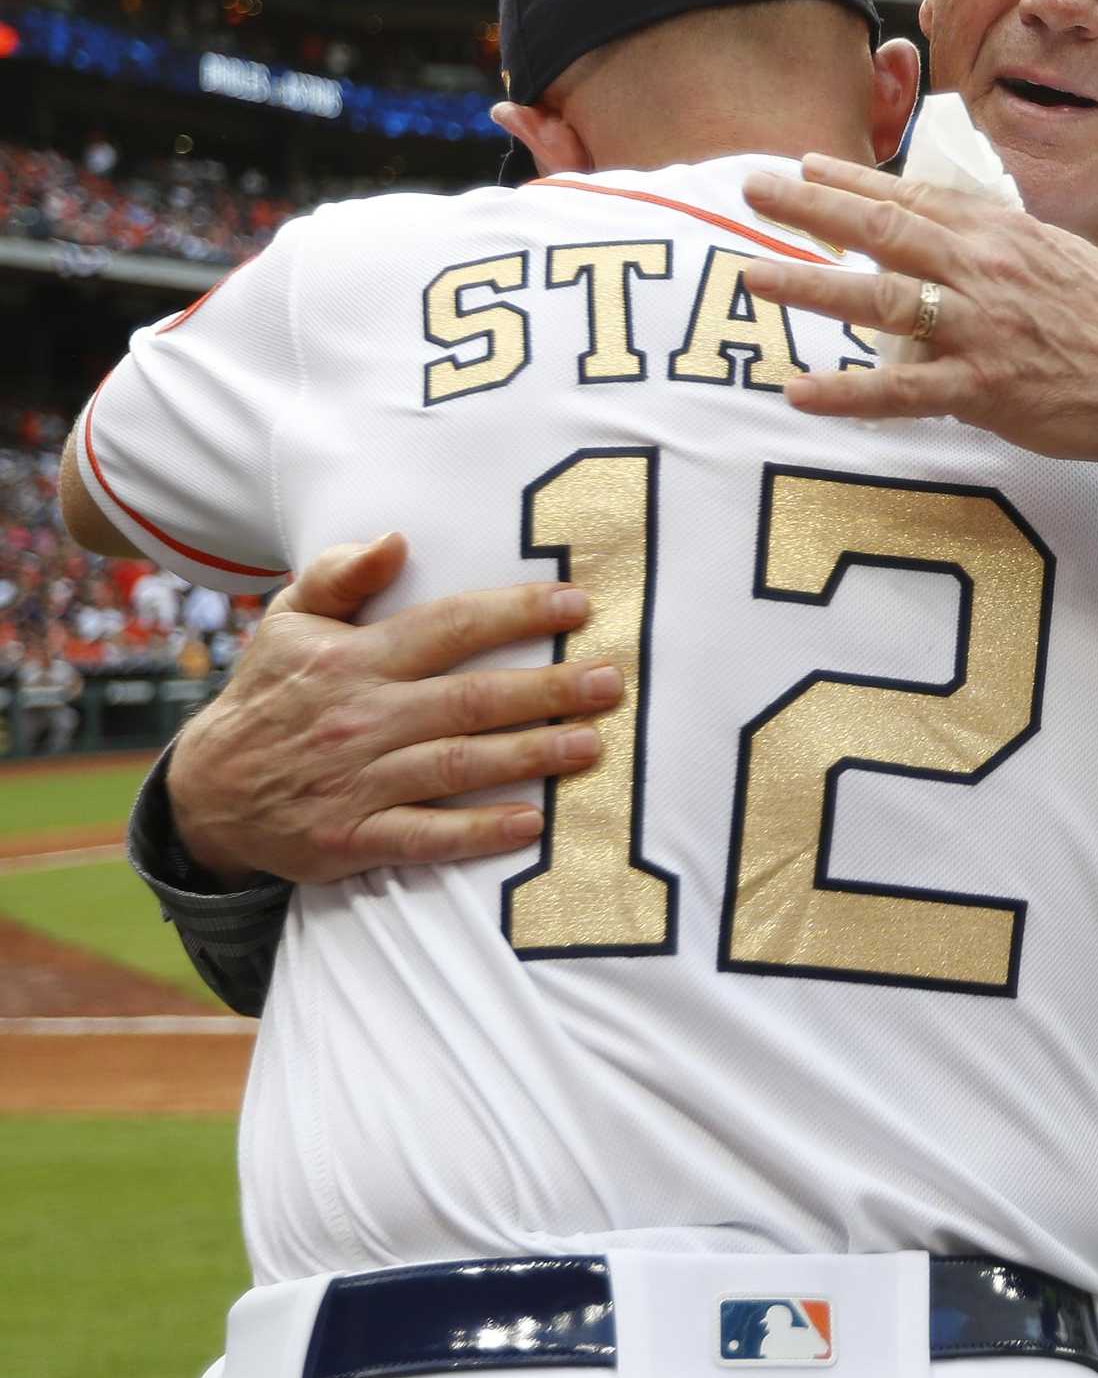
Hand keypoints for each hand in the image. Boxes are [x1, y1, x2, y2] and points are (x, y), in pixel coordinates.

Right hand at [170, 533, 621, 885]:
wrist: (208, 791)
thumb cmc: (271, 693)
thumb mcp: (287, 620)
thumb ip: (341, 574)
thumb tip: (397, 539)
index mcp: (354, 658)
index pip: (448, 627)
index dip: (515, 614)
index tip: (577, 605)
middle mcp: (362, 718)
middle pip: (469, 700)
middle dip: (546, 689)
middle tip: (609, 682)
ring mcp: (358, 782)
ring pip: (458, 765)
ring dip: (529, 756)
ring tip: (591, 745)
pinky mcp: (353, 838)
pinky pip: (425, 835)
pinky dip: (477, 832)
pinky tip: (530, 823)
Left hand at [740, 154, 1097, 461]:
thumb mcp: (1052, 249)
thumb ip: (994, 233)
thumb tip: (946, 215)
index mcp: (998, 233)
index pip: (912, 195)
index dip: (852, 180)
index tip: (802, 167)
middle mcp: (981, 270)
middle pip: (882, 231)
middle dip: (810, 209)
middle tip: (752, 190)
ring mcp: (978, 329)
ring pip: (881, 300)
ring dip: (812, 286)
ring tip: (753, 276)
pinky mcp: (980, 390)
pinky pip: (901, 392)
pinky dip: (847, 393)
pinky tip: (799, 392)